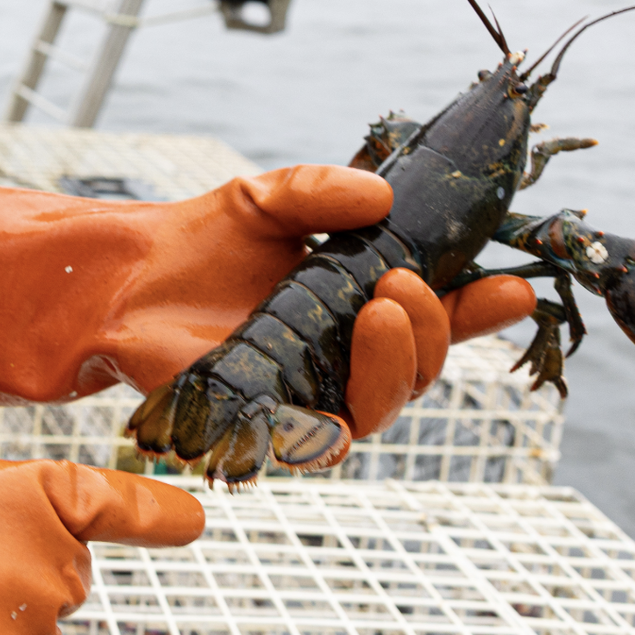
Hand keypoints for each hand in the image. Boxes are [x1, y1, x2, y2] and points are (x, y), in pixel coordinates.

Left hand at [0, 167, 537, 428]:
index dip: (484, 306)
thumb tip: (380, 194)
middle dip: (434, 328)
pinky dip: (332, 422)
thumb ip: (318, 190)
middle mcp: (348, 355)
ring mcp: (314, 396)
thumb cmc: (196, 245)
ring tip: (379, 310)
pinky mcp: (271, 432)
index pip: (443, 310)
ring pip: (386, 405)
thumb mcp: (264, 198)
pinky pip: (319, 445)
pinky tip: (329, 395)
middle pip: (425, 364)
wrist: (120, 286)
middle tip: (401, 284)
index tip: (514, 286)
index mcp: (363, 302)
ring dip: (398, 363)